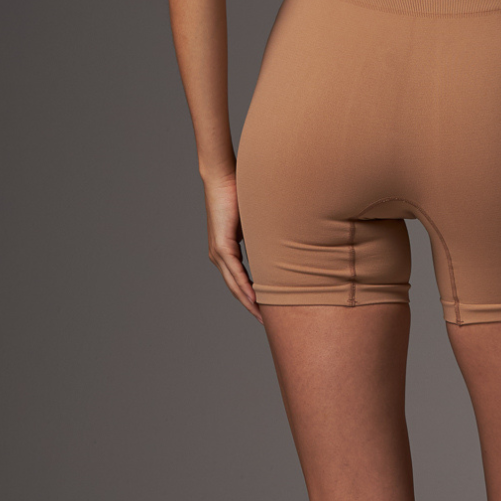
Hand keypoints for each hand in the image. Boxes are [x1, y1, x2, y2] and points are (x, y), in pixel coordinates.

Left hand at [203, 170, 262, 321]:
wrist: (223, 179)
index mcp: (226, 251)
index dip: (250, 297)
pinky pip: (235, 272)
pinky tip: (255, 298)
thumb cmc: (240, 195)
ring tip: (262, 316)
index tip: (264, 310)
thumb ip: (264, 235)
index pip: (238, 280)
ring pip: (234, 284)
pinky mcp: (221, 246)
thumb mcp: (256, 222)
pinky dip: (245, 287)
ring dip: (248, 302)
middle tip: (265, 322)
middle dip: (250, 306)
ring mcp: (218, 252)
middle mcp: (219, 255)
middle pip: (235, 289)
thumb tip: (282, 243)